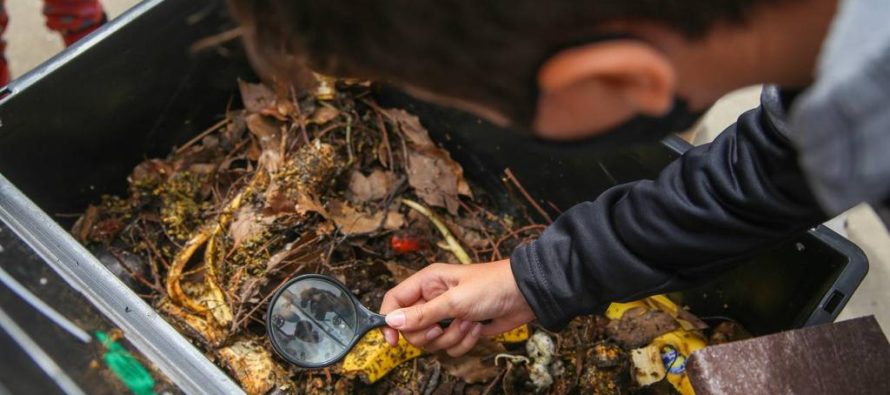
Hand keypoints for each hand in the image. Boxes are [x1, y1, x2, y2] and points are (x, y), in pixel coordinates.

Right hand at [379, 259, 535, 356]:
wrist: (525, 296)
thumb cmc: (491, 287)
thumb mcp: (454, 300)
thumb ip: (422, 314)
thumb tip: (392, 321)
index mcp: (427, 282)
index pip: (395, 301)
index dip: (389, 320)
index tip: (393, 340)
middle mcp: (433, 298)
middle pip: (411, 328)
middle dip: (428, 334)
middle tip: (442, 328)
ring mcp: (447, 315)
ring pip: (432, 341)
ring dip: (452, 337)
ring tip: (469, 322)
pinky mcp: (461, 329)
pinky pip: (450, 347)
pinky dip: (464, 342)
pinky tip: (478, 327)